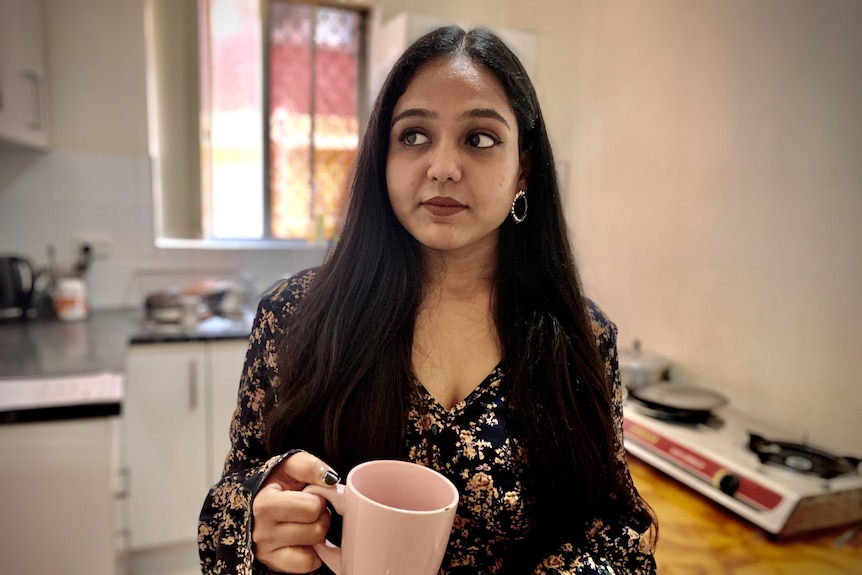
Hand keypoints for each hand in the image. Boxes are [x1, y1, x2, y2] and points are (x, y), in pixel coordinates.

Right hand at [252, 451, 339, 572]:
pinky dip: (313, 552)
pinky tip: (304, 539)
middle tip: (308, 510)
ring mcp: (267, 552)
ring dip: (317, 533)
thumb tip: (331, 480)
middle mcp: (262, 532)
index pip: (313, 508)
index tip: (309, 495)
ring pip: (315, 547)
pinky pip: (309, 564)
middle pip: (317, 529)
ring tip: (305, 522)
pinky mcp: (274, 564)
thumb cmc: (274, 483)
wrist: (253, 500)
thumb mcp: (289, 466)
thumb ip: (310, 467)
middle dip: (320, 516)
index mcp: (265, 504)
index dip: (318, 499)